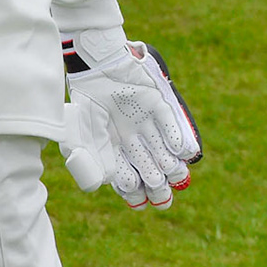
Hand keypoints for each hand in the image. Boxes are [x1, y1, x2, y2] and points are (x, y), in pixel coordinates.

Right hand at [59, 29, 202, 208]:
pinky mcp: (156, 102)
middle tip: (163, 196)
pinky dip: (176, 136)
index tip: (141, 202)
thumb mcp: (82, 135)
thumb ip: (94, 159)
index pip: (129, 176)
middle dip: (157, 184)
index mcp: (114, 147)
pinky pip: (170, 122)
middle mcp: (132, 137)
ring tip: (175, 175)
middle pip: (150, 166)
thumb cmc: (85, 101)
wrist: (94, 65)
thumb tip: (107, 184)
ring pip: (162, 148)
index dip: (135, 191)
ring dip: (169, 163)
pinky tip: (183, 152)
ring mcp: (145, 120)